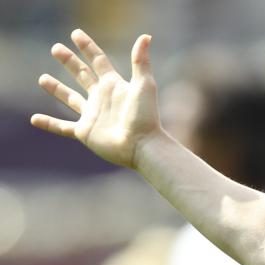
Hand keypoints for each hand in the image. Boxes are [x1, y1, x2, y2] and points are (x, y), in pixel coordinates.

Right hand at [31, 29, 162, 169]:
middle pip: (82, 75)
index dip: (87, 47)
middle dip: (69, 62)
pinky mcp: (85, 132)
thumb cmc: (145, 116)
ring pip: (71, 98)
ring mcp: (92, 115)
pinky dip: (49, 124)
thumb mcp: (144, 85)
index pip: (98, 61)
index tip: (75, 34)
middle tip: (56, 48)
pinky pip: (63, 127)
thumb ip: (140, 61)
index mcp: (114, 85)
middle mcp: (101, 98)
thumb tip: (145, 36)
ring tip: (42, 78)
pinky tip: (34, 119)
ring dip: (57, 89)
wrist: (142, 145)